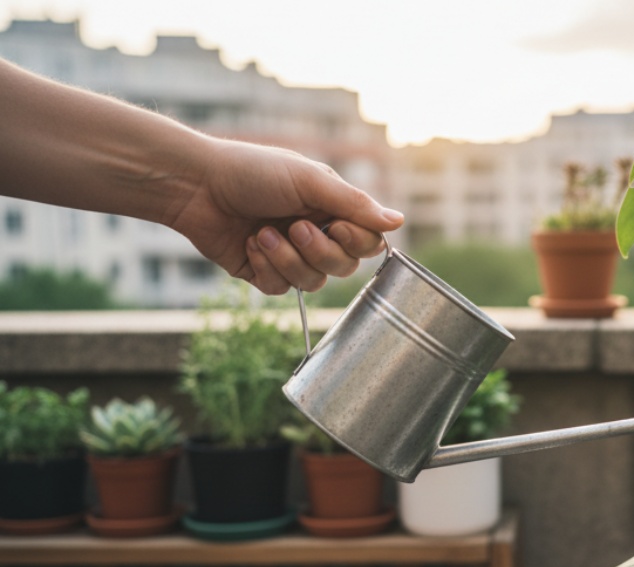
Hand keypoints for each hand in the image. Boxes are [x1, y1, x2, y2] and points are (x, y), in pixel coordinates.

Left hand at [169, 139, 403, 293]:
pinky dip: (266, 268)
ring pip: (314, 282)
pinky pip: (281, 290)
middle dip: (318, 251)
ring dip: (288, 259)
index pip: (367, 242)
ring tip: (262, 234)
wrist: (196, 185)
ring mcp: (290, 255)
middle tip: (293, 226)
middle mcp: (316, 233)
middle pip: (344, 267)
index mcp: (332, 209)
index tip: (335, 222)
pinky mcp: (264, 272)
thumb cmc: (252, 172)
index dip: (355, 240)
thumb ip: (355, 204)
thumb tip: (399, 221)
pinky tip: (249, 245)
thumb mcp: (309, 181)